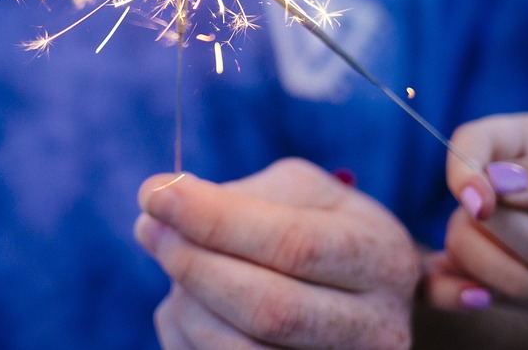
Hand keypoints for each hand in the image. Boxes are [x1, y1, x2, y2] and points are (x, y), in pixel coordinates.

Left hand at [134, 157, 419, 348]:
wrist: (354, 304)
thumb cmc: (319, 234)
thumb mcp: (304, 196)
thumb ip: (244, 195)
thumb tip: (164, 210)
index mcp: (379, 257)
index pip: (294, 245)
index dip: (215, 220)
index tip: (155, 193)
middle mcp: (375, 327)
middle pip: (269, 308)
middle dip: (193, 263)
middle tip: (148, 229)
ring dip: (186, 305)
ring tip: (173, 270)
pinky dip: (186, 337)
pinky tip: (187, 306)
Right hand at [424, 113, 527, 348]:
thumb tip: (496, 181)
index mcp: (525, 144)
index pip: (470, 143)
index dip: (465, 173)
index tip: (485, 208)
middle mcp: (497, 183)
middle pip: (471, 210)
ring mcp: (487, 230)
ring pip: (463, 249)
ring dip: (520, 278)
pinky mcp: (481, 272)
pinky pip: (440, 281)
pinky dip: (452, 293)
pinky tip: (480, 301)